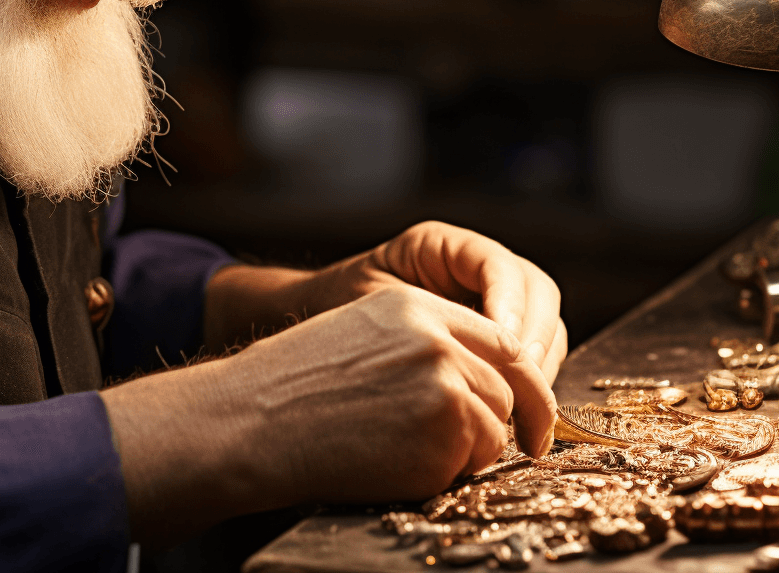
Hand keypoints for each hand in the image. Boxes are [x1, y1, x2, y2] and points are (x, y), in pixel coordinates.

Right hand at [101, 287, 555, 539]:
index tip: (529, 409)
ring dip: (468, 450)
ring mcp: (445, 379)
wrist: (249, 423)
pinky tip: (399, 465)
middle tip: (512, 448)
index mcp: (416, 306)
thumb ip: (425, 343)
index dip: (520, 378)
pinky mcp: (444, 426)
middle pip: (509, 383)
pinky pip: (472, 460)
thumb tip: (486, 380)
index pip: (497, 340)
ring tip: (408, 451)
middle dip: (506, 420)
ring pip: (495, 426)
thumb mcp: (360, 335)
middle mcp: (438, 336)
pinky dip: (448, 472)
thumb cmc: (291, 390)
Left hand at [310, 221, 567, 383]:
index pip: (498, 266)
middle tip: (521, 381)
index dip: (509, 304)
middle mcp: (479, 270)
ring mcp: (496, 303)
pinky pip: (533, 354)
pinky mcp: (499, 340)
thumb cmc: (338, 313)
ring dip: (538, 365)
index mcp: (446, 247)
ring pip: (546, 326)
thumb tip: (471, 356)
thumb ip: (421, 322)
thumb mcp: (373, 306)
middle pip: (537, 294)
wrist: (322, 331)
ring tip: (517, 403)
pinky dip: (530, 381)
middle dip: (534, 338)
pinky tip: (509, 410)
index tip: (503, 344)